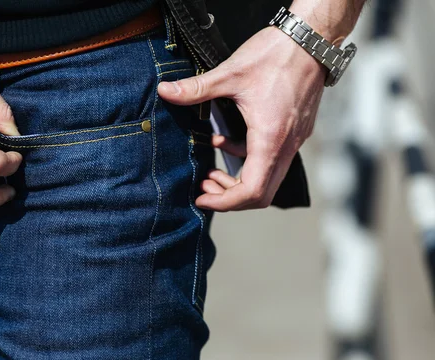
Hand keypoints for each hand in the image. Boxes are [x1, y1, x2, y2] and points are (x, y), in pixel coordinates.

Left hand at [158, 27, 325, 210]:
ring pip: (268, 178)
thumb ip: (195, 88)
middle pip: (261, 193)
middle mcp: (287, 145)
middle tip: (204, 189)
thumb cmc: (276, 55)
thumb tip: (165, 91)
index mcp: (270, 138)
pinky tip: (226, 142)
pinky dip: (248, 160)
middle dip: (230, 197)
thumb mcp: (230, 73)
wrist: (311, 38)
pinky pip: (272, 159)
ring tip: (212, 173)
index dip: (225, 203)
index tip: (202, 199)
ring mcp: (294, 140)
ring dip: (238, 181)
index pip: (251, 191)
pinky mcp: (295, 131)